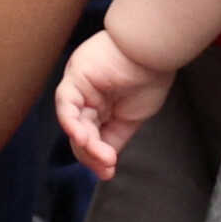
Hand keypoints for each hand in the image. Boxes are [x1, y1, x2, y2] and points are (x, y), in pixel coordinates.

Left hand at [55, 30, 174, 179]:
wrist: (154, 49)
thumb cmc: (150, 78)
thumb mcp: (134, 117)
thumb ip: (115, 138)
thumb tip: (104, 161)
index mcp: (104, 107)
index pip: (93, 136)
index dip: (98, 155)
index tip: (109, 172)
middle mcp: (88, 99)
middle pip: (82, 133)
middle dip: (93, 153)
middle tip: (107, 167)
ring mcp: (80, 89)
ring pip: (75, 123)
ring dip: (86, 143)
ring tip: (103, 156)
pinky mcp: (74, 79)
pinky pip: (67, 106)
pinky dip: (72, 124)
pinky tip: (84, 138)